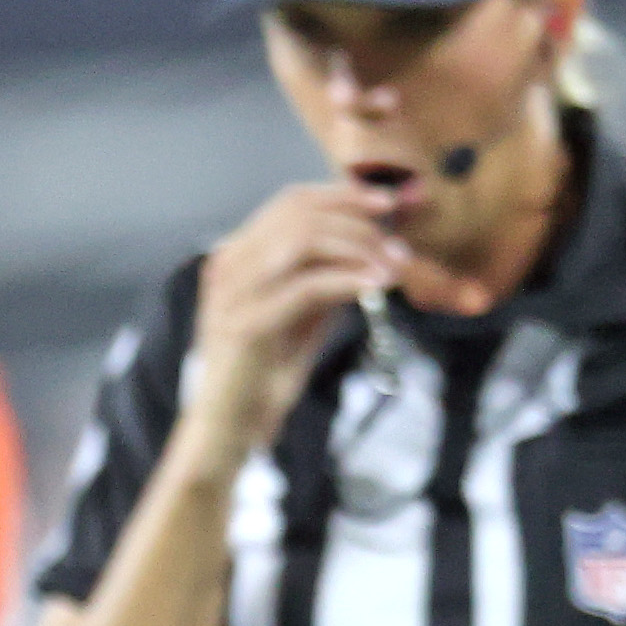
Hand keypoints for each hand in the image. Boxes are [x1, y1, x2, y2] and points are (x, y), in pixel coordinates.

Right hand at [182, 184, 407, 458]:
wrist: (229, 430)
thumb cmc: (262, 377)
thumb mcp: (301, 316)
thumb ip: (326, 278)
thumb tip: (372, 248)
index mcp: (236, 256)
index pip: (290, 202)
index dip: (342, 195)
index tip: (387, 204)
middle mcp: (229, 265)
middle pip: (300, 213)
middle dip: (357, 222)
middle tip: (397, 248)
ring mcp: (233, 292)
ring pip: (304, 239)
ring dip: (357, 247)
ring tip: (391, 268)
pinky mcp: (246, 324)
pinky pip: (307, 285)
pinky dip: (348, 280)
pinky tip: (375, 287)